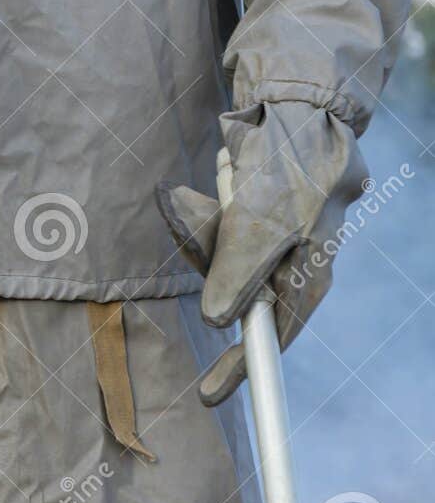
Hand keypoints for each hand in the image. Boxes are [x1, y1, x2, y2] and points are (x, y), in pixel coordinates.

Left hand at [157, 100, 366, 403]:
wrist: (296, 106)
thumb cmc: (292, 168)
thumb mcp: (262, 223)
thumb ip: (239, 271)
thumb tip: (217, 321)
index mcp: (305, 279)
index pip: (271, 341)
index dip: (242, 370)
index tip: (206, 396)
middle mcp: (287, 266)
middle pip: (232, 290)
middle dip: (209, 255)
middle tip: (196, 213)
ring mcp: (264, 240)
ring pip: (216, 252)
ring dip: (204, 221)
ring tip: (226, 177)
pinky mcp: (244, 213)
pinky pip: (211, 222)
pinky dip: (204, 203)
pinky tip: (226, 169)